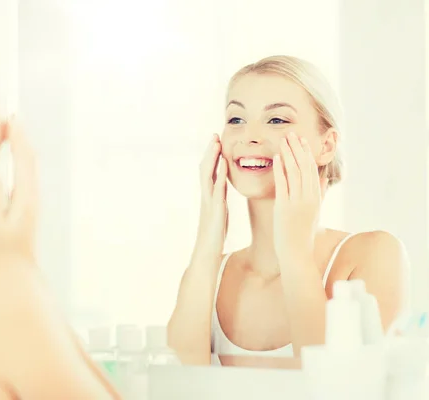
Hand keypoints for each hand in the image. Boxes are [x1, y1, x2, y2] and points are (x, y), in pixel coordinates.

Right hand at [0, 119, 37, 259]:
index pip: (23, 162)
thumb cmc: (4, 252)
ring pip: (29, 167)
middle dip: (21, 139)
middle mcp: (32, 197)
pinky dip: (21, 161)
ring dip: (22, 148)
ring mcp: (31, 201)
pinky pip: (25, 176)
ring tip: (13, 132)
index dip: (17, 140)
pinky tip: (14, 160)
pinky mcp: (27, 206)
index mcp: (26, 198)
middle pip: (30, 160)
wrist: (19, 271)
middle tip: (13, 118)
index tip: (11, 120)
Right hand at [192, 134, 227, 262]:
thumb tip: (222, 196)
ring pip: (207, 175)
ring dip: (212, 159)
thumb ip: (219, 203)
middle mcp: (207, 197)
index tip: (216, 142)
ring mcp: (209, 203)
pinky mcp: (215, 210)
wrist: (206, 254)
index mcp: (210, 198)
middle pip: (205, 169)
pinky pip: (216, 190)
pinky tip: (223, 166)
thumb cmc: (213, 238)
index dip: (212, 157)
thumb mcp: (219, 216)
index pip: (209, 172)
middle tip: (214, 135)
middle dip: (210, 152)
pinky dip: (219, 176)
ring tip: (216, 143)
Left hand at [273, 132, 327, 263]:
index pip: (312, 170)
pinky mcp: (285, 208)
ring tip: (283, 140)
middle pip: (304, 167)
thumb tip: (324, 177)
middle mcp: (309, 197)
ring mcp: (297, 202)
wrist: (296, 253)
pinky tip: (277, 157)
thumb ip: (318, 193)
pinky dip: (280, 169)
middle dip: (298, 148)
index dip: (307, 153)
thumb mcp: (314, 211)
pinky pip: (283, 184)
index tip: (302, 140)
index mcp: (315, 197)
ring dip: (289, 154)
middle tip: (292, 133)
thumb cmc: (302, 234)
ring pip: (295, 172)